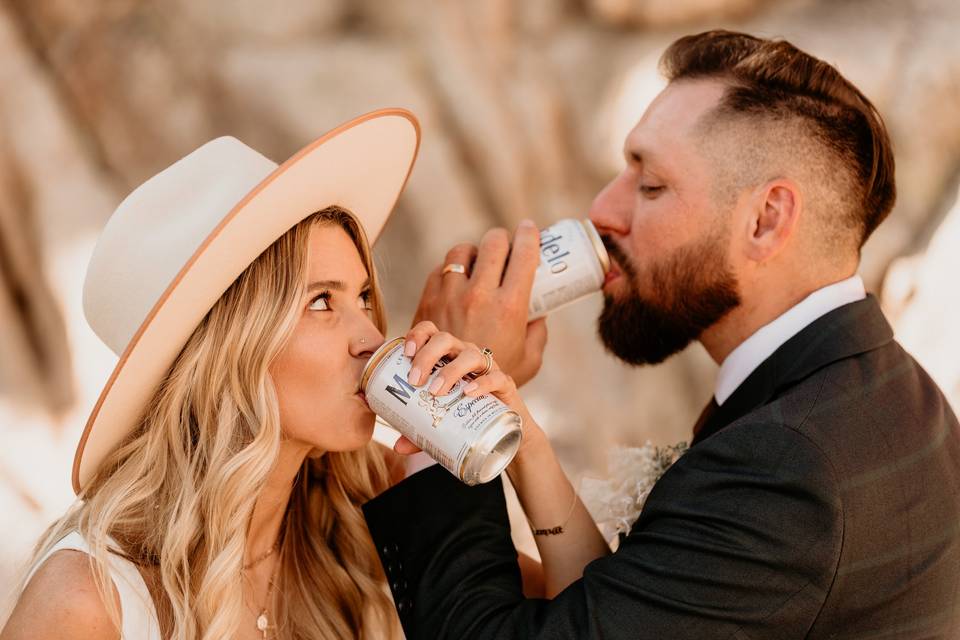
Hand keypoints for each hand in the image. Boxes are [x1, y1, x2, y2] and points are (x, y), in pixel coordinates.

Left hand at [393, 321, 547, 456]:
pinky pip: (495, 377)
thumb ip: (419, 433)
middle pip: (445, 339)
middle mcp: (464, 354)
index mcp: (446, 355)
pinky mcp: (504, 383)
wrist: (501, 432)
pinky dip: (481, 383)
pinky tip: (468, 393)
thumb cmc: (465, 416)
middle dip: (427, 355)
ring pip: (469, 355)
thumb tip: (398, 446)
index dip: (418, 335)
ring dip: (451, 370)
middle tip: (414, 380)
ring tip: (437, 391)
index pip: (431, 331)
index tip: (406, 353)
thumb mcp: (438, 423)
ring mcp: (486, 367)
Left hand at [412, 219, 546, 386]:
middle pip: (493, 243)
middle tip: (505, 246)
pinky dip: (451, 270)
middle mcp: (480, 295)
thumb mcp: (530, 358)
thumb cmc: (494, 376)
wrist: (446, 392)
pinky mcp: (429, 300)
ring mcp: (451, 295)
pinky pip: (440, 269)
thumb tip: (539, 310)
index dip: (530, 235)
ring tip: (478, 263)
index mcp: (510, 306)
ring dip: (473, 252)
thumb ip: (537, 331)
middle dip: (502, 239)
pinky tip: (458, 281)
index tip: (531, 230)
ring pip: (462, 251)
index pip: (524, 254)